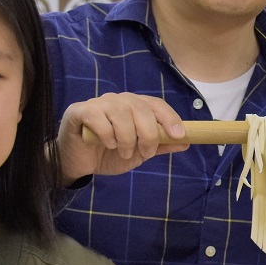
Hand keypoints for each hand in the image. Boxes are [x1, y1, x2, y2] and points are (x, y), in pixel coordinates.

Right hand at [56, 93, 189, 182]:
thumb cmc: (109, 154)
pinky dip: (106, 135)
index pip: (156, 104)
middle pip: (140, 108)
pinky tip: (105, 145)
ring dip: (126, 138)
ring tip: (123, 152)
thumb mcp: (138, 153)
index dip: (169, 118)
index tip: (179, 135)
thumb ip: (160, 146)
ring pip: (121, 114)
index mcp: (134, 106)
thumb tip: (186, 142)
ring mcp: (98, 103)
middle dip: (148, 134)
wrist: (79, 164)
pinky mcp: (79, 111)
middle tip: (145, 153)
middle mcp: (117, 100)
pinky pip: (98, 117)